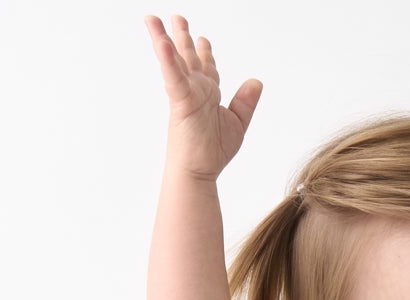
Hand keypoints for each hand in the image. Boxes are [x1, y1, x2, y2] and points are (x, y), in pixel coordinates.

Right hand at [144, 13, 261, 180]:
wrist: (199, 172)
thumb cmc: (213, 153)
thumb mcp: (237, 123)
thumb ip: (246, 101)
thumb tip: (257, 81)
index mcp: (208, 94)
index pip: (207, 67)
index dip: (205, 51)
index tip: (202, 38)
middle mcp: (196, 89)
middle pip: (188, 56)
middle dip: (183, 36)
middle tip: (177, 17)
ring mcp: (186, 93)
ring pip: (174, 59)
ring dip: (163, 38)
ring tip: (152, 19)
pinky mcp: (180, 101)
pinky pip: (173, 76)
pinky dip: (168, 59)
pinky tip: (162, 42)